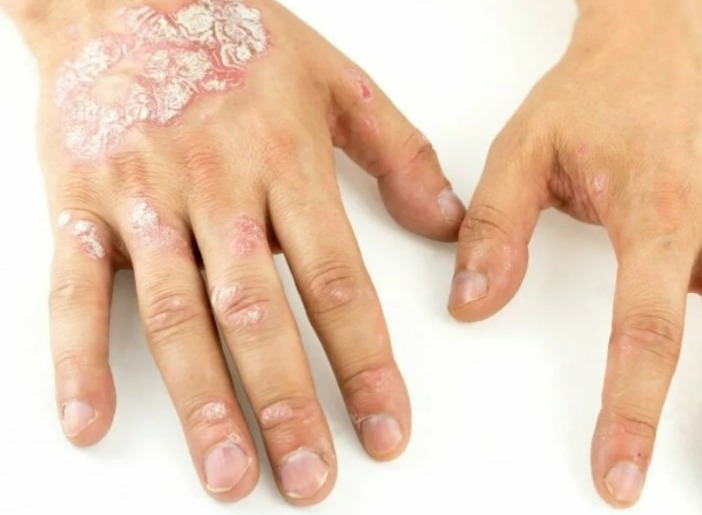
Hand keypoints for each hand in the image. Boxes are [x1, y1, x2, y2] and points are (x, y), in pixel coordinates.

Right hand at [12, 0, 464, 504]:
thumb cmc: (234, 36)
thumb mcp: (336, 79)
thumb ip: (398, 151)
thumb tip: (446, 220)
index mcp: (285, 160)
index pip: (337, 281)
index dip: (365, 362)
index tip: (385, 426)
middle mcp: (216, 187)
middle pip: (257, 313)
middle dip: (288, 403)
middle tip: (311, 478)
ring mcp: (143, 198)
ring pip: (173, 315)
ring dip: (203, 401)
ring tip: (230, 472)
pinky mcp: (80, 202)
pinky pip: (74, 289)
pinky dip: (77, 360)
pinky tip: (90, 422)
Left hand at [448, 0, 701, 507]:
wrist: (667, 41)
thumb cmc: (603, 89)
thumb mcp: (528, 148)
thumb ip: (497, 228)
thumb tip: (471, 304)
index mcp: (658, 214)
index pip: (645, 333)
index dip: (632, 412)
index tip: (620, 473)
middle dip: (680, 405)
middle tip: (657, 465)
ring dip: (681, 355)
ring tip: (655, 405)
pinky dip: (693, 308)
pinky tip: (671, 310)